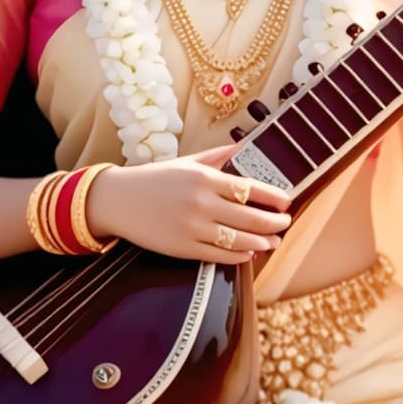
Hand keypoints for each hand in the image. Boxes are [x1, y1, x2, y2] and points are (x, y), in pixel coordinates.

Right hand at [85, 141, 291, 263]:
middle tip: (285, 223)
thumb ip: (216, 156)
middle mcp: (202, 202)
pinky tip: (250, 252)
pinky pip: (220, 255)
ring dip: (263, 241)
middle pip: (251, 216)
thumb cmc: (153, 180)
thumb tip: (242, 148)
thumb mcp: (185, 162)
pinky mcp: (183, 248)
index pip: (250, 188)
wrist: (117, 200)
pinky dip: (240, 255)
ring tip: (273, 240)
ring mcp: (193, 227)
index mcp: (204, 178)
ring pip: (240, 239)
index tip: (285, 201)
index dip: (273, 197)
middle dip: (274, 222)